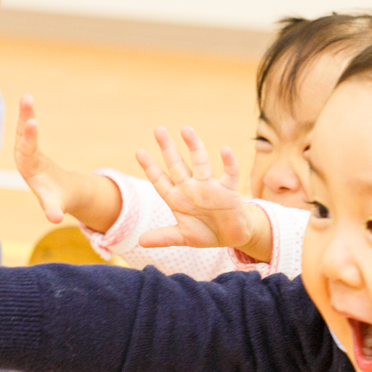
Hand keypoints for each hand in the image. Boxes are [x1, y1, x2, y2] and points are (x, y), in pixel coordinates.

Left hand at [14, 94, 120, 230]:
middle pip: (22, 135)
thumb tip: (54, 219)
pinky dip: (27, 113)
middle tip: (27, 101)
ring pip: (23, 128)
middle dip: (24, 119)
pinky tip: (27, 98)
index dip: (29, 137)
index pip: (27, 150)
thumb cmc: (56, 198)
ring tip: (27, 96)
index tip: (32, 122)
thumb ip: (53, 210)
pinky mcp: (29, 144)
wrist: (57, 192)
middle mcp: (23, 157)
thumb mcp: (55, 204)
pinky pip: (27, 126)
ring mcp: (25, 149)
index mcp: (29, 169)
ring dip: (24, 112)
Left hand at [135, 126, 270, 259]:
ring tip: (186, 130)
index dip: (150, 167)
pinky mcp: (229, 190)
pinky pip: (229, 173)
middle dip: (168, 148)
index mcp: (178, 199)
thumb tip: (140, 242)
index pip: (161, 180)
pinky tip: (225, 150)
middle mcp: (192, 188)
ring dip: (195, 146)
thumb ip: (163, 237)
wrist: (233, 236)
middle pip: (177, 165)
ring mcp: (211, 187)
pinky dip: (228, 162)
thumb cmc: (206, 233)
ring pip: (201, 163)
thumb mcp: (183, 237)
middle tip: (158, 130)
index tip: (139, 152)